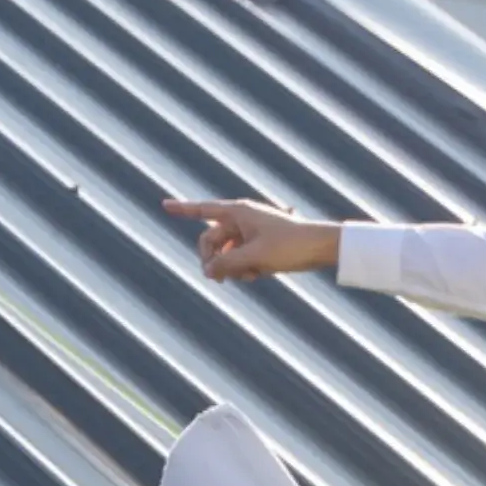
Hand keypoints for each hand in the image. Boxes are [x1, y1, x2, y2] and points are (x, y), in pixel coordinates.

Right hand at [162, 197, 340, 280]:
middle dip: (213, 260)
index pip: (202, 210)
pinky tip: (259, 275)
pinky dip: (245, 268)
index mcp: (238, 212)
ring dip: (233, 268)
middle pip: (211, 240)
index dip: (182, 209)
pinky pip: (241, 258)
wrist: (322, 247)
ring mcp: (251, 232)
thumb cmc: (290, 245)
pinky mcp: (260, 245)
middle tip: (219, 280)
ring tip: (252, 275)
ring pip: (226, 253)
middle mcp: (242, 219)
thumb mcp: (254, 257)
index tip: (163, 205)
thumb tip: (206, 271)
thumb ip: (226, 264)